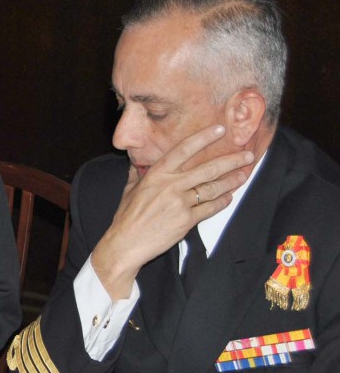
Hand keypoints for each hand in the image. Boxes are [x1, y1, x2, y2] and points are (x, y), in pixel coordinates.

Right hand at [92, 125, 254, 298]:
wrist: (126, 243)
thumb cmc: (126, 217)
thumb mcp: (129, 190)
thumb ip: (137, 173)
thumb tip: (136, 162)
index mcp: (156, 174)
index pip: (184, 149)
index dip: (204, 138)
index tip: (220, 129)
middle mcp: (170, 185)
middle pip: (208, 168)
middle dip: (231, 161)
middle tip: (247, 156)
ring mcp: (180, 203)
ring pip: (213, 188)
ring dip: (232, 181)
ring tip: (243, 175)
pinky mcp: (187, 220)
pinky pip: (210, 208)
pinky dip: (222, 202)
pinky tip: (229, 197)